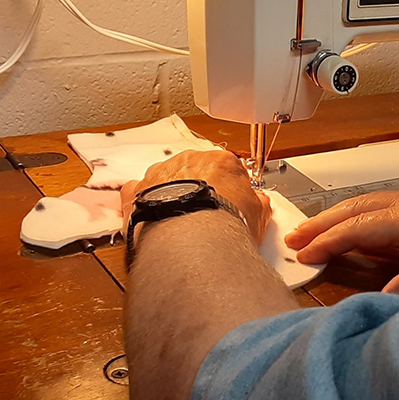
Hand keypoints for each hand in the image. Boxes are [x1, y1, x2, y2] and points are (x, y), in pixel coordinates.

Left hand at [121, 150, 270, 245]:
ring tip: (179, 221)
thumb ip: (258, 203)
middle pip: (195, 170)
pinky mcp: (138, 191)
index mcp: (222, 161)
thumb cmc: (226, 223)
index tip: (230, 202)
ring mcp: (161, 174)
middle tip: (205, 214)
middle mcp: (190, 161)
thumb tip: (261, 203)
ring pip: (166, 178)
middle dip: (199, 188)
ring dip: (171, 193)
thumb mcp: (258, 215)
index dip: (229, 187)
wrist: (193, 238)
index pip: (228, 168)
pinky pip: (137, 191)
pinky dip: (142, 202)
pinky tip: (151, 217)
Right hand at [284, 184, 398, 297]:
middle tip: (291, 239)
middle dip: (323, 222)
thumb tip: (384, 293)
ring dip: (338, 216)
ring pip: (369, 202)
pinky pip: (383, 204)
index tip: (304, 253)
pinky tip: (349, 226)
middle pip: (359, 207)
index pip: (363, 227)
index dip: (331, 240)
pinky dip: (358, 214)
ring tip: (309, 232)